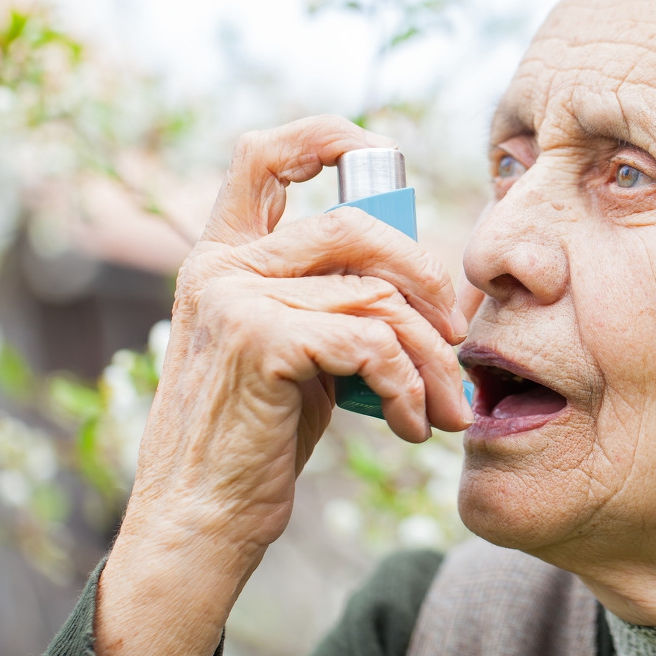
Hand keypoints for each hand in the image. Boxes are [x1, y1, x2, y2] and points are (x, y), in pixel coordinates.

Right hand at [94, 115, 470, 655]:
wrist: (201, 518)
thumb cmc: (256, 437)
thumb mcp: (290, 349)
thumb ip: (330, 298)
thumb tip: (426, 276)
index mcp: (223, 255)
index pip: (264, 153)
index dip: (329, 137)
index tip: (385, 160)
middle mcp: (221, 265)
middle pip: (354, 223)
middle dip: (424, 274)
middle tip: (454, 334)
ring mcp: (235, 298)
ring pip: (376, 294)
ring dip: (429, 357)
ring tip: (445, 406)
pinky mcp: (259, 341)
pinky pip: (370, 342)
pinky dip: (409, 387)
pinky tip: (412, 426)